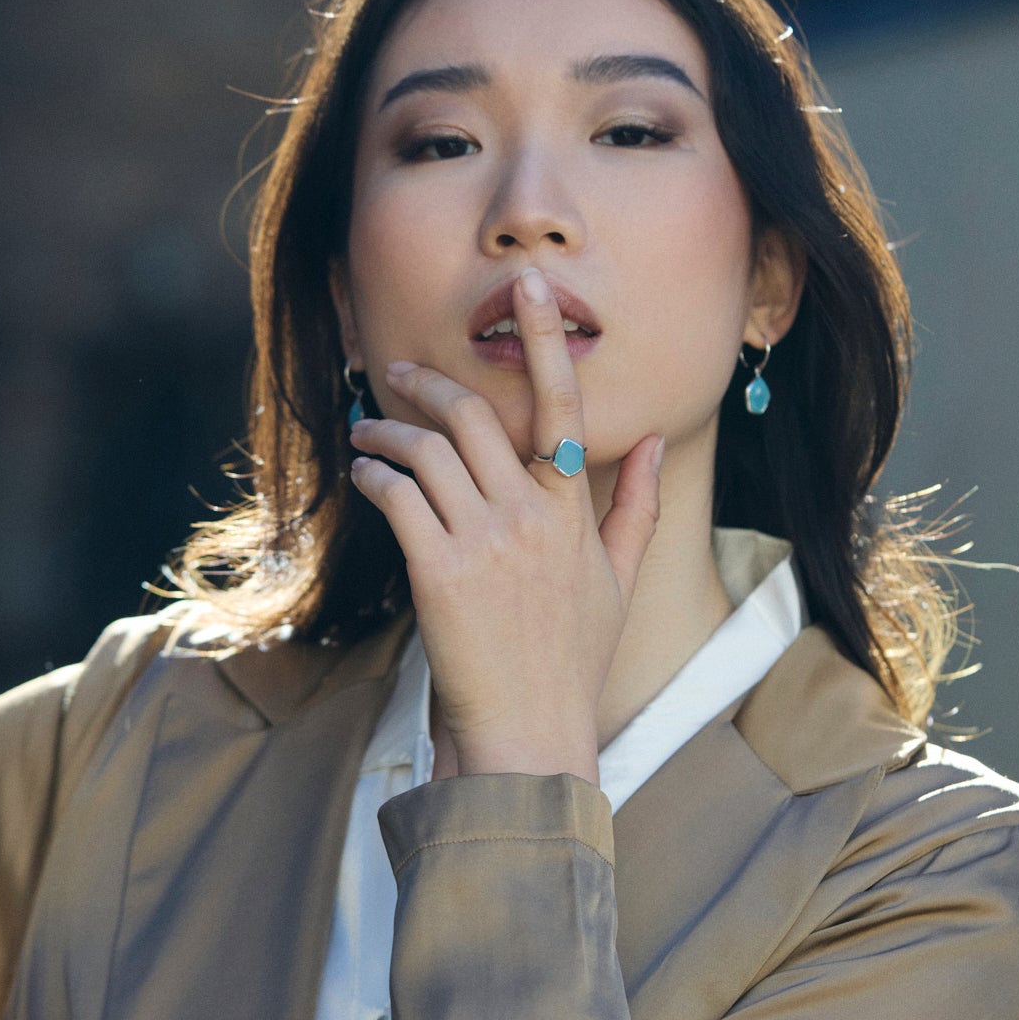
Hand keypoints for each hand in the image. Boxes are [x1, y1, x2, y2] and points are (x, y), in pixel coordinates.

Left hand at [348, 264, 663, 780]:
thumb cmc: (572, 661)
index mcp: (577, 512)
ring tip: (366, 433)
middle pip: (476, 416)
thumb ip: (638, 506)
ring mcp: (486, 542)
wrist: (530, 734)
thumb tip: (653, 442)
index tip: (529, 285)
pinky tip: (365, 480)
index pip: (566, 405)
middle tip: (397, 374)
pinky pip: (397, 498)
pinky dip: (374, 479)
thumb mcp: (618, 581)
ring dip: (387, 432)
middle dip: (428, 384)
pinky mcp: (439, 572)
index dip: (548, 338)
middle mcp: (534, 516)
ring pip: (427, 451)